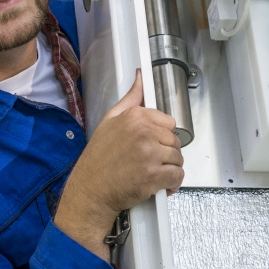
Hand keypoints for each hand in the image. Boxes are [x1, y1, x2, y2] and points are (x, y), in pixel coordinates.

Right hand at [54, 71, 184, 258]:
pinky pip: (177, 176)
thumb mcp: (109, 121)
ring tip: (154, 173)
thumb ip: (130, 99)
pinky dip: (172, 183)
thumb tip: (140, 77)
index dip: (161, 136)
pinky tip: (161, 185)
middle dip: (166, 153)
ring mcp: (149, 155)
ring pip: (178, 159)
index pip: (168, 122)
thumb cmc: (98, 158)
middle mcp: (143, 133)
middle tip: (151, 162)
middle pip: (175, 141)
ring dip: (170, 168)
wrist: (90, 190)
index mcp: (134, 116)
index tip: (153, 144)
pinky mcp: (153, 176)